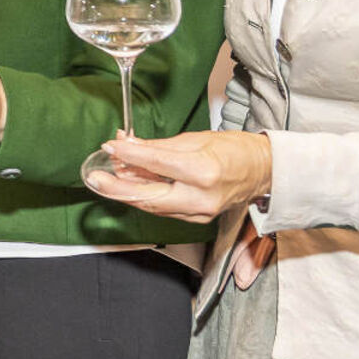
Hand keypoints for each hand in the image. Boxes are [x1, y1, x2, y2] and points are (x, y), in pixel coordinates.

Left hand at [83, 130, 271, 222]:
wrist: (264, 172)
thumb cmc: (235, 150)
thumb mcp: (196, 139)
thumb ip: (159, 146)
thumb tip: (128, 145)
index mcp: (203, 171)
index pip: (156, 163)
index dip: (129, 155)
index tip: (110, 147)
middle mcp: (200, 197)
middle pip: (148, 196)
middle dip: (117, 188)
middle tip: (94, 178)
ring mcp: (199, 213)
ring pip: (153, 206)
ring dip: (127, 192)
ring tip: (107, 178)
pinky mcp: (197, 219)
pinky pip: (163, 209)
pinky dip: (145, 197)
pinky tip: (131, 186)